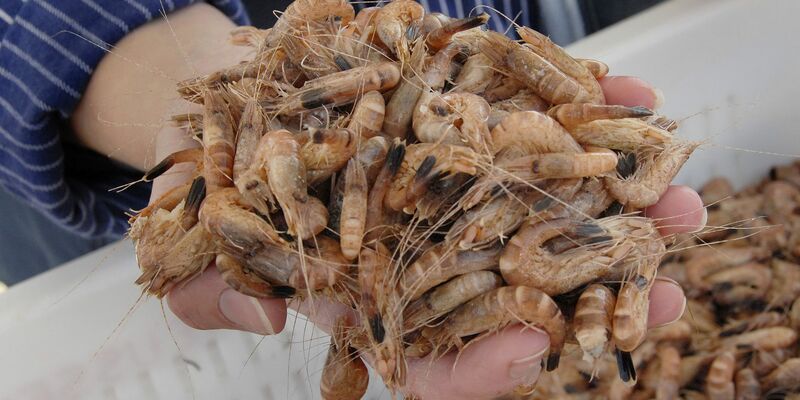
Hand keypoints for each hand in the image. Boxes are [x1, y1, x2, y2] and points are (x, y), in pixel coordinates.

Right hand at [165, 77, 704, 396]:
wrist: (224, 101)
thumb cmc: (208, 182)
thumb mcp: (192, 247)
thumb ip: (217, 293)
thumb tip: (270, 315)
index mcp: (371, 291)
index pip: (434, 352)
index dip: (480, 364)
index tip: (535, 347)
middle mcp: (423, 236)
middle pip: (514, 275)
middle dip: (594, 282)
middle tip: (666, 284)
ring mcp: (448, 171)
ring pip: (540, 192)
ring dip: (614, 194)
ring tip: (677, 197)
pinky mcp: (457, 105)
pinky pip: (527, 104)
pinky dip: (581, 97)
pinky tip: (631, 92)